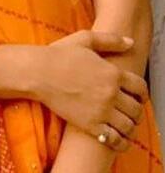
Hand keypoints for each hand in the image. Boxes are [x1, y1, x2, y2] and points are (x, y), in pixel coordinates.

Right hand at [38, 30, 148, 152]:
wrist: (38, 73)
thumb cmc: (59, 54)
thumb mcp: (85, 39)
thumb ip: (110, 40)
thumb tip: (130, 42)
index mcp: (112, 73)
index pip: (141, 88)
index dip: (143, 93)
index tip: (138, 96)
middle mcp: (111, 93)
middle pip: (137, 109)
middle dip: (136, 111)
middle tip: (130, 112)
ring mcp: (101, 111)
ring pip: (129, 126)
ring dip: (130, 127)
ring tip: (125, 126)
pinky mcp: (90, 125)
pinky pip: (114, 140)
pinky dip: (120, 142)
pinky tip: (116, 138)